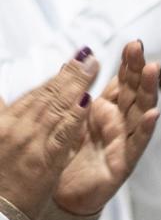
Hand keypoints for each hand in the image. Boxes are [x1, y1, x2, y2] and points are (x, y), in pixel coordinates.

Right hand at [0, 51, 99, 219]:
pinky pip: (61, 135)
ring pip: (55, 108)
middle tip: (89, 57)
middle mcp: (15, 128)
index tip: (74, 62)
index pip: (34, 96)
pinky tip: (88, 102)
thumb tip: (3, 98)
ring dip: (75, 85)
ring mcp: (28, 144)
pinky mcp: (41, 162)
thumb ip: (1, 116)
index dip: (56, 78)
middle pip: (46, 96)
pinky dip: (74, 117)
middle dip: (70, 74)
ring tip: (92, 67)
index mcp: (4, 123)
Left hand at [51, 41, 159, 216]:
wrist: (59, 196)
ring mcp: (123, 144)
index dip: (128, 64)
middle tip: (141, 48)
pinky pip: (136, 145)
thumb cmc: (66, 157)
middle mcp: (119, 125)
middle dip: (139, 70)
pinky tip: (153, 114)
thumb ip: (78, 92)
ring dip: (148, 92)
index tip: (133, 43)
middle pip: (134, 93)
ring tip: (153, 71)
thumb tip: (83, 61)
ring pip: (139, 114)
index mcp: (105, 112)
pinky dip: (145, 130)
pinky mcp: (122, 166)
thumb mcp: (70, 117)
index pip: (122, 83)